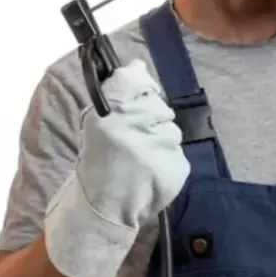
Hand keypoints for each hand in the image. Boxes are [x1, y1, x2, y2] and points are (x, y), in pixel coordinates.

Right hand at [44, 59, 189, 276]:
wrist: (100, 211)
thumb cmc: (97, 164)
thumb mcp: (97, 125)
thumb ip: (119, 92)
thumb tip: (137, 65)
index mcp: (108, 119)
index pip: (135, 82)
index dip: (139, 85)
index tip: (138, 92)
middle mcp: (133, 132)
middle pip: (158, 106)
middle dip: (151, 117)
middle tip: (134, 139)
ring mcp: (156, 153)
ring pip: (171, 130)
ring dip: (160, 140)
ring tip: (141, 159)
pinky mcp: (174, 170)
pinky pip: (178, 153)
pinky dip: (168, 160)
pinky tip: (151, 172)